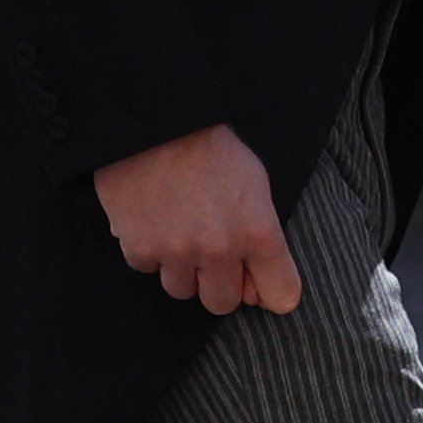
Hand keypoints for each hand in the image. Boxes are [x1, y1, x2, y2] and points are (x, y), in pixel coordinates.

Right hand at [92, 122, 300, 315]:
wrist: (154, 119)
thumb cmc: (209, 145)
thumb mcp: (254, 181)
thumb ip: (261, 234)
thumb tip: (253, 282)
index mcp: (258, 231)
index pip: (282, 296)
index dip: (267, 288)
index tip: (253, 277)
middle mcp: (221, 249)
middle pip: (223, 303)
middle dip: (216, 281)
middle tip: (205, 250)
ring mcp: (178, 252)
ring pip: (182, 291)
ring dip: (179, 267)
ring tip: (174, 229)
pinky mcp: (140, 248)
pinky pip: (146, 269)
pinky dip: (147, 249)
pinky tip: (149, 218)